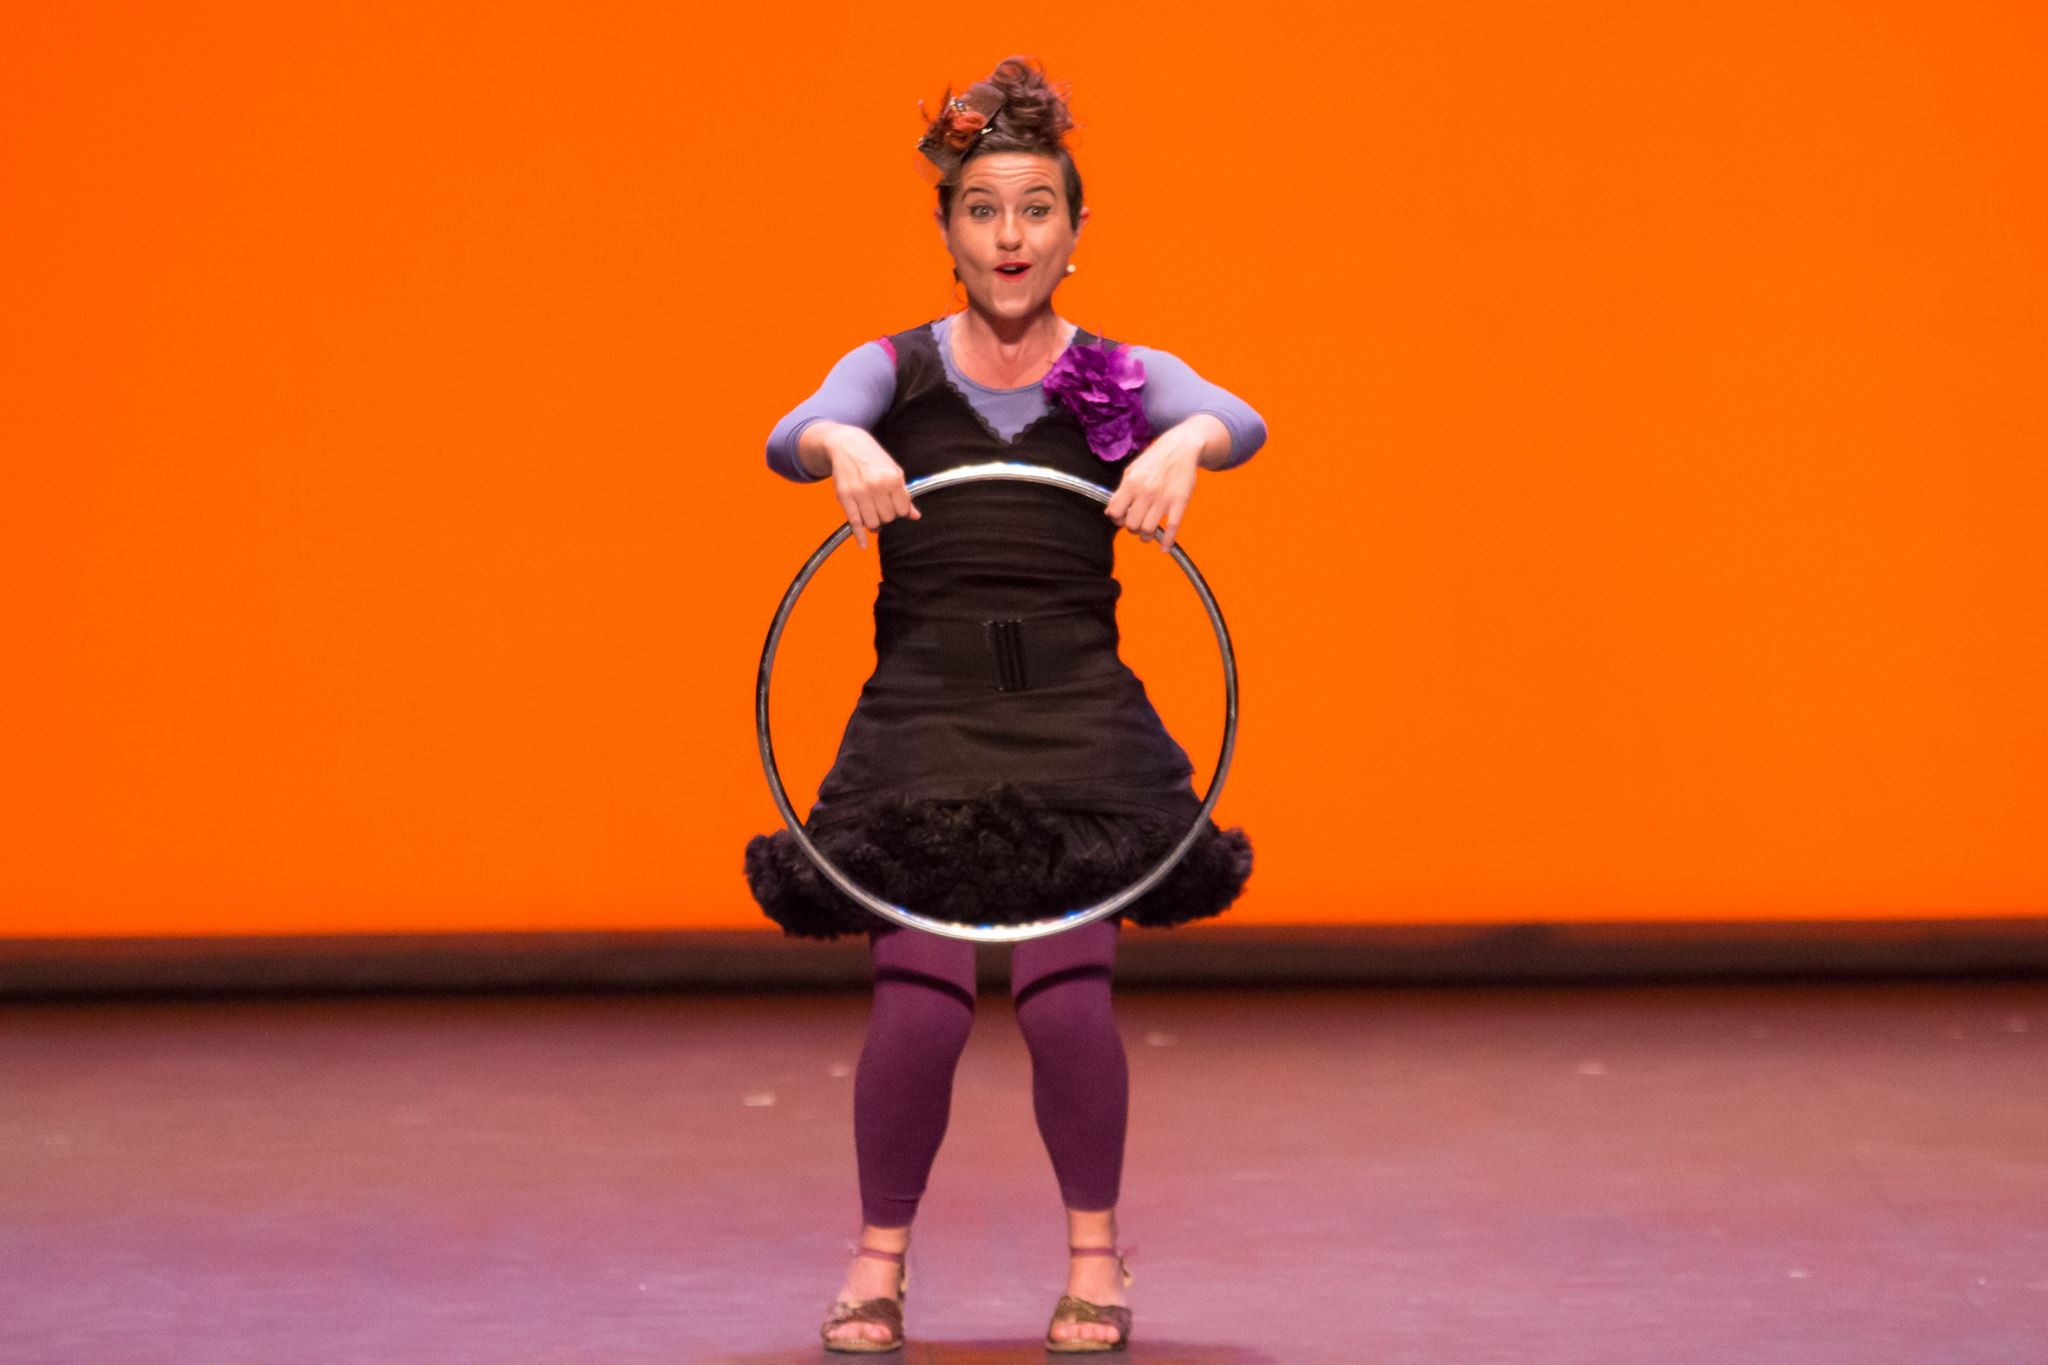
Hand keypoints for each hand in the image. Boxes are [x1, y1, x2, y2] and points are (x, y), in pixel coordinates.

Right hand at [822, 425, 920, 549]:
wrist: (846, 444)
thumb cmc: (872, 457)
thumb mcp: (894, 471)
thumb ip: (904, 495)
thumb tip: (915, 516)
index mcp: (892, 478)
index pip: (902, 511)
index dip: (899, 511)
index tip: (895, 507)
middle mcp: (876, 486)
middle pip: (887, 518)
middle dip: (886, 516)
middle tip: (882, 508)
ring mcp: (859, 492)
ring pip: (872, 523)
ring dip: (874, 523)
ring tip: (873, 515)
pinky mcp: (844, 496)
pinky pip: (854, 522)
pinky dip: (860, 536)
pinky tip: (863, 544)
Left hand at [1103, 422, 1204, 552]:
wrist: (1180, 448)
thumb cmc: (1155, 460)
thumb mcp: (1132, 470)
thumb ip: (1121, 491)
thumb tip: (1110, 512)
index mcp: (1132, 483)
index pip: (1115, 512)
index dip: (1116, 519)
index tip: (1121, 518)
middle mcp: (1146, 492)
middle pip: (1131, 525)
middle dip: (1132, 528)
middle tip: (1136, 524)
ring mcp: (1164, 498)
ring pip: (1149, 529)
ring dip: (1146, 536)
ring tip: (1147, 533)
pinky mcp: (1180, 502)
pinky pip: (1172, 528)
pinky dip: (1167, 542)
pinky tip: (1164, 548)